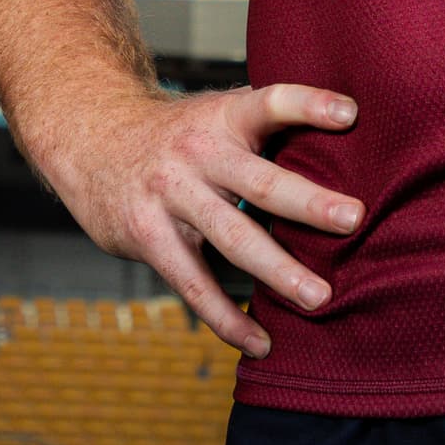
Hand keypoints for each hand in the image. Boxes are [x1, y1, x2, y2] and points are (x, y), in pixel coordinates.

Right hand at [28, 84, 362, 354]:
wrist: (89, 137)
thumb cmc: (175, 134)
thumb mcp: (215, 113)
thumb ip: (266, 128)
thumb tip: (349, 140)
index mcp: (222, 116)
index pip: (269, 102)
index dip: (308, 104)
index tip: (351, 114)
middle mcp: (197, 152)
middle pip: (259, 180)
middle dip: (308, 203)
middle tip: (355, 219)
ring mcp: (169, 195)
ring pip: (232, 237)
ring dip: (278, 270)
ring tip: (319, 298)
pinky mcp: (148, 236)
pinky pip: (193, 284)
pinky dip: (227, 317)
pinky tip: (260, 342)